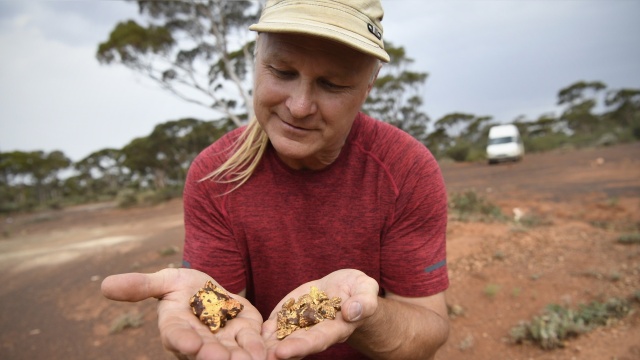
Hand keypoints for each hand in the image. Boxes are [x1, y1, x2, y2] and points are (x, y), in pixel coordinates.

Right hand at [101, 268, 265, 359]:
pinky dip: (260, 349)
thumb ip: (141, 285)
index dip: (182, 340)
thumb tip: (104, 284)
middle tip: (220, 358)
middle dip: (213, 355)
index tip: (189, 343)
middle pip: (206, 351)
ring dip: (240, 357)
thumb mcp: (166, 280)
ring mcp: (224, 342)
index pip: (176, 335)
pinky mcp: (246, 336)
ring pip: (231, 353)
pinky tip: (267, 353)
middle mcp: (199, 341)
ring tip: (249, 359)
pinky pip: (253, 345)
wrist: (213, 290)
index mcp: (176, 327)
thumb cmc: (184, 286)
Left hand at [261, 269, 378, 359]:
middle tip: (261, 356)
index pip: (317, 340)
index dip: (300, 347)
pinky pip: (275, 323)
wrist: (345, 288)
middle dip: (277, 350)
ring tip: (248, 349)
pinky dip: (263, 329)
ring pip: (281, 337)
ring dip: (266, 344)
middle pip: (295, 343)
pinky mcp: (290, 313)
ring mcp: (301, 323)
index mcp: (336, 329)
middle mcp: (315, 331)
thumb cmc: (359, 291)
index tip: (283, 352)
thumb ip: (364, 302)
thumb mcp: (367, 290)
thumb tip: (352, 312)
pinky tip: (250, 333)